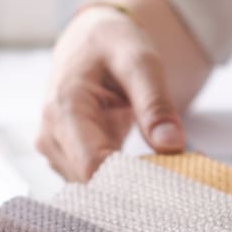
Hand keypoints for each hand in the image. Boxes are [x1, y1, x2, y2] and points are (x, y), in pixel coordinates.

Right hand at [37, 6, 183, 180]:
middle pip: (92, 184)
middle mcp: (51, 136)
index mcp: (64, 109)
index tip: (172, 178)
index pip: (92, 167)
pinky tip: (148, 166)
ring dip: (131, 186)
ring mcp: (55, 151)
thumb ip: (155, 104)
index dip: (131, 181)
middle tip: (181, 172)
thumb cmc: (113, 44)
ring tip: (168, 165)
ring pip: (94, 190)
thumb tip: (172, 145)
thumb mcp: (140, 62)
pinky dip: (123, 181)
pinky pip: (94, 183)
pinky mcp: (66, 160)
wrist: (90, 40)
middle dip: (136, 185)